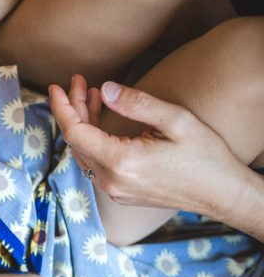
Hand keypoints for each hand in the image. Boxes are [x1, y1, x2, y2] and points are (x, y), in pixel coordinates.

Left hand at [50, 78, 245, 217]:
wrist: (220, 193)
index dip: (62, 107)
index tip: (56, 86)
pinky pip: (95, 164)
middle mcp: (110, 181)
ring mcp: (113, 190)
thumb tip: (107, 88)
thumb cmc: (204, 156)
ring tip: (95, 95)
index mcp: (120, 162)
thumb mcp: (176, 121)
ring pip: (85, 152)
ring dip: (84, 123)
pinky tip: (102, 120)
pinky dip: (94, 140)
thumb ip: (137, 104)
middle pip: (77, 141)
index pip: (75, 132)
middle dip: (74, 109)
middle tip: (81, 83)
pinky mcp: (119, 193)